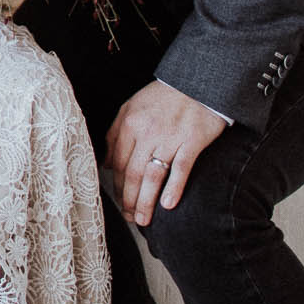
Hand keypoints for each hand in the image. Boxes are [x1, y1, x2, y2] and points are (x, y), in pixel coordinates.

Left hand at [106, 81, 227, 226]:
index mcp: (129, 124)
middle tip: (130, 218)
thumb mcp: (131, 107)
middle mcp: (147, 132)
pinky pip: (181, 168)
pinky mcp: (192, 141)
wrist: (197, 82)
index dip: (117, 186)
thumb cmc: (163, 97)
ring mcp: (170, 137)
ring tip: (143, 220)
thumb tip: (106, 163)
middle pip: (132, 173)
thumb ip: (116, 133)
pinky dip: (174, 188)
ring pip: (152, 176)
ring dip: (146, 201)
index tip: (119, 202)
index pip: (118, 162)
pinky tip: (168, 205)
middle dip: (128, 200)